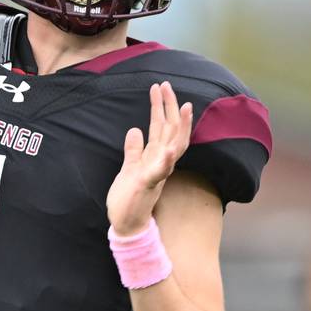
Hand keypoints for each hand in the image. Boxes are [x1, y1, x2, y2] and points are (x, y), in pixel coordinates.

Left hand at [106, 81, 192, 235]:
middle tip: (166, 84)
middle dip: (169, 107)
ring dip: (178, 126)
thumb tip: (134, 130)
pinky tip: (168, 150)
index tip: (160, 87)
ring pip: (173, 146)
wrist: (127, 226)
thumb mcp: (128, 169)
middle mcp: (160, 163)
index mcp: (154, 157)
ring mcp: (156, 174)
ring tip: (183, 106)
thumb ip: (133, 151)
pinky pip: (159, 172)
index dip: (161, 107)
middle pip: (169, 130)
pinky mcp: (148, 186)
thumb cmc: (128, 200)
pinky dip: (165, 161)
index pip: (161, 128)